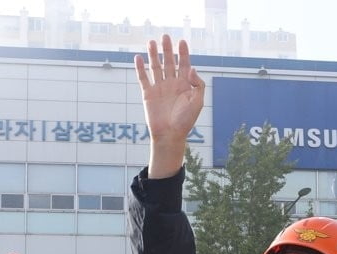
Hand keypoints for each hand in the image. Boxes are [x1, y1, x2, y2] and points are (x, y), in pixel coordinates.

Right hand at [136, 35, 205, 177]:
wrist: (170, 135)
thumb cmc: (186, 122)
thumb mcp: (198, 103)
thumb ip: (198, 85)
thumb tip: (192, 68)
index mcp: (184, 85)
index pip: (184, 65)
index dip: (183, 53)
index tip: (182, 41)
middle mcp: (171, 84)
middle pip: (169, 62)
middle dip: (167, 49)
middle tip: (165, 36)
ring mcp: (159, 88)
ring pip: (156, 67)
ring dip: (153, 54)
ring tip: (151, 42)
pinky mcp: (148, 94)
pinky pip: (143, 78)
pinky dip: (140, 68)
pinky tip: (138, 57)